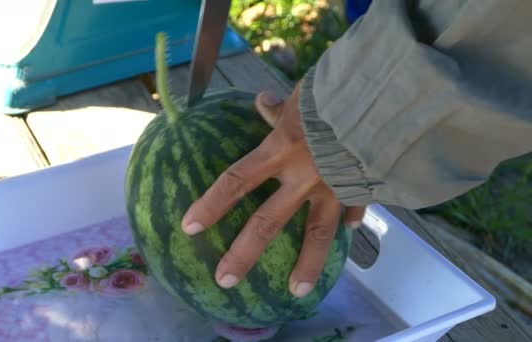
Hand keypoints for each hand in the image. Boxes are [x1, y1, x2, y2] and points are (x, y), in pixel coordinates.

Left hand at [181, 82, 365, 296]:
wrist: (385, 97)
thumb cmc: (334, 91)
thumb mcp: (299, 95)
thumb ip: (278, 108)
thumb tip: (261, 102)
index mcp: (280, 150)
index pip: (236, 181)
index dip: (211, 205)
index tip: (190, 227)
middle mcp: (302, 176)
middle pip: (266, 223)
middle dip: (243, 254)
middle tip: (225, 280)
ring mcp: (333, 187)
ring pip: (316, 235)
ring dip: (306, 266)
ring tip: (298, 291)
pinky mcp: (362, 187)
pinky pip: (355, 209)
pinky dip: (352, 220)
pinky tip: (350, 233)